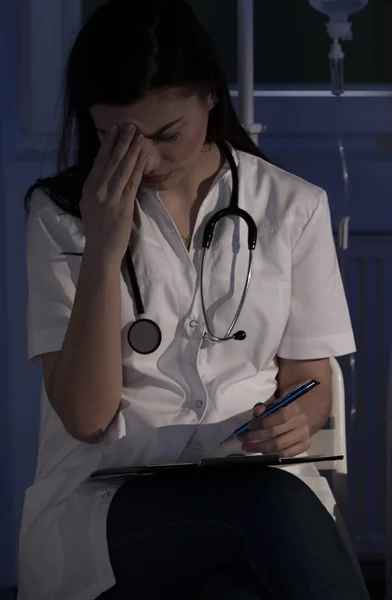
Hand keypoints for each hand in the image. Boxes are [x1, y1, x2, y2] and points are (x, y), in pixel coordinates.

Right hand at [80, 124, 146, 264]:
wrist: (101, 250)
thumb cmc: (97, 229)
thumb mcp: (89, 205)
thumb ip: (96, 189)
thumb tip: (105, 173)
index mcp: (88, 188)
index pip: (99, 162)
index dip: (108, 144)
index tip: (115, 130)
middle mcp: (98, 190)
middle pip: (112, 162)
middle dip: (122, 143)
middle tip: (130, 126)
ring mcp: (111, 198)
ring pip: (123, 169)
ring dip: (133, 151)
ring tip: (140, 137)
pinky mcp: (123, 206)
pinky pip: (132, 183)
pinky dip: (138, 168)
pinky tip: (143, 157)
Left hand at [238, 400, 310, 457]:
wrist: (299, 417)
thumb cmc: (282, 410)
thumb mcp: (272, 404)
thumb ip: (263, 407)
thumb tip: (257, 412)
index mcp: (293, 407)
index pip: (280, 416)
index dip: (263, 422)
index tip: (249, 426)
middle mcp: (301, 421)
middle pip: (276, 433)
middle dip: (256, 437)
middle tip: (242, 439)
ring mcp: (304, 435)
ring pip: (279, 446)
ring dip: (260, 448)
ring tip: (247, 447)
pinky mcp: (305, 446)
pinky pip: (285, 454)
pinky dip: (271, 454)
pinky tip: (261, 452)